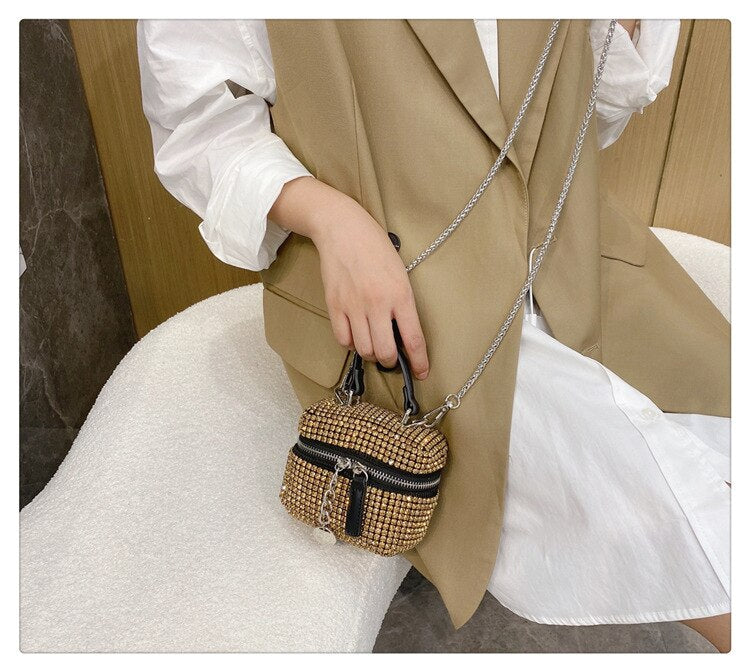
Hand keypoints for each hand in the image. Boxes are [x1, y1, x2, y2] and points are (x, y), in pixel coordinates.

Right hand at [268, 176, 428, 379]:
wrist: (343, 229)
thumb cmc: (376, 247)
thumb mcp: (400, 272)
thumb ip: (403, 303)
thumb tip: (404, 332)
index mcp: (400, 295)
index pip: (414, 339)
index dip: (419, 362)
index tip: (421, 372)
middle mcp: (378, 304)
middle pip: (385, 352)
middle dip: (391, 361)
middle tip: (392, 357)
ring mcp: (354, 306)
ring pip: (364, 349)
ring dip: (371, 354)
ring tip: (374, 346)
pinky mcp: (334, 306)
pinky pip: (343, 339)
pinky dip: (351, 344)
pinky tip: (356, 336)